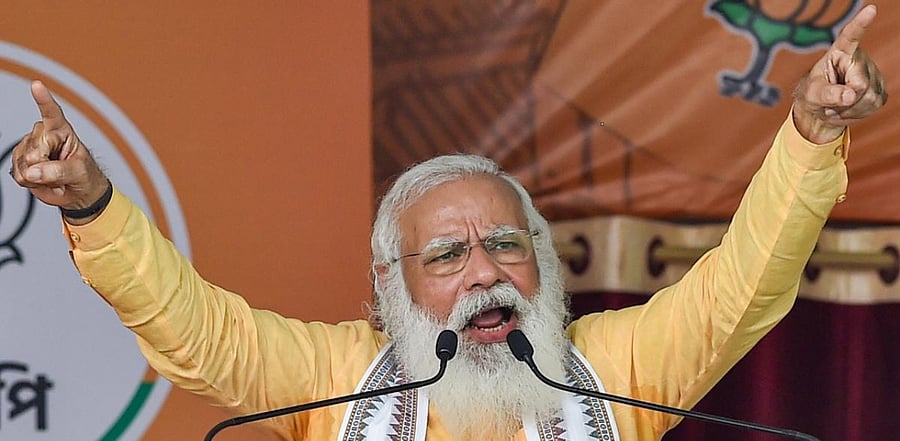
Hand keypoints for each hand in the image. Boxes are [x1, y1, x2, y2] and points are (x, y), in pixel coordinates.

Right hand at [9, 81, 109, 222]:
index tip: (37, 85)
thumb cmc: (84, 176)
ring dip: (39, 178)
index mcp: (61, 130)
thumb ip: (58, 171)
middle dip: (46, 168)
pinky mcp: (20, 162)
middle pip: (34, 152)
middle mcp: (43, 136)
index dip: (43, 99)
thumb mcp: (79, 171)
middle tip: (60, 172)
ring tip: (53, 176)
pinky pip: (18, 175)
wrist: (77, 192)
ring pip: (24, 165)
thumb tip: (32, 171)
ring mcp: (29, 149)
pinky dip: (32, 184)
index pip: (52, 113)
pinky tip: (43, 180)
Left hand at [792, 4, 886, 143]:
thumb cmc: (812, 95)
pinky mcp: (880, 89)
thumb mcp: (811, 94)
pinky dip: (857, 113)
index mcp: (840, 52)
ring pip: (869, 99)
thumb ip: (827, 94)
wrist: (821, 109)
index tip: (871, 9)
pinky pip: (874, 105)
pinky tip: (847, 109)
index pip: (851, 36)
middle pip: (861, 85)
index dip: (861, 24)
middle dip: (844, 101)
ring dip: (849, 109)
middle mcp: (860, 59)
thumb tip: (850, 95)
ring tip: (836, 105)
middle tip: (829, 103)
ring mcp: (873, 74)